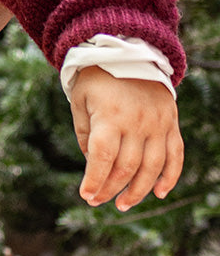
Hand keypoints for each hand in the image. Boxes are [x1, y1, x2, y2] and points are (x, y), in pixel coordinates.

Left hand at [70, 66, 182, 210]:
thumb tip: (92, 164)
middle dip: (110, 189)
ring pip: (151, 169)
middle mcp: (136, 123)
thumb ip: (84, 132)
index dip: (94, 180)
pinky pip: (175, 156)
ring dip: (138, 191)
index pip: (103, 157)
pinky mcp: (171, 124)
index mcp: (109, 116)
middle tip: (98, 201)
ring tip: (123, 204)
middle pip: (125, 168)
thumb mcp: (80, 99)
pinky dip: (169, 177)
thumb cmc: (96, 77)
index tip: (86, 195)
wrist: (127, 51)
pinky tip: (159, 192)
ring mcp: (157, 125)